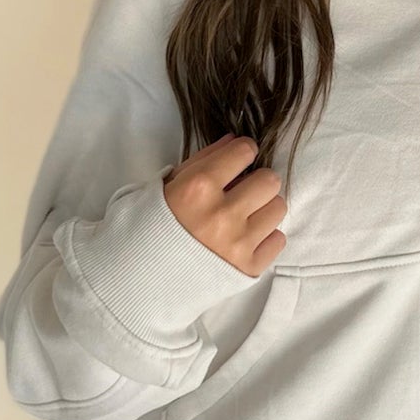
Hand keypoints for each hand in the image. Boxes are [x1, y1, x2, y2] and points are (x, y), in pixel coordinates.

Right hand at [162, 132, 287, 277]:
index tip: (240, 159)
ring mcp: (238, 244)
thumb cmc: (150, 227)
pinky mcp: (249, 268)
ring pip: (278, 208)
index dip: (243, 152)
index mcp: (198, 189)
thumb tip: (234, 141)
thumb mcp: (167, 186)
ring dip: (263, 208)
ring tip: (244, 216)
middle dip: (257, 181)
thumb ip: (203, 161)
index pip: (244, 152)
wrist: (141, 277)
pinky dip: (264, 237)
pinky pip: (278, 239)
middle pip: (269, 180)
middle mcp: (222, 215)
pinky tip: (244, 239)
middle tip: (243, 191)